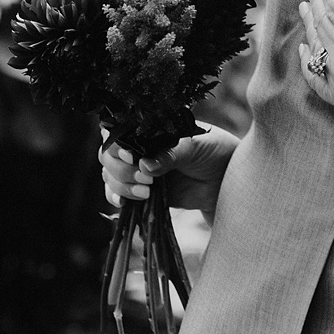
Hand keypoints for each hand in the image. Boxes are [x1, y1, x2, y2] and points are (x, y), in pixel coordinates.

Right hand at [99, 125, 238, 215]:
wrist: (224, 179)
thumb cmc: (213, 152)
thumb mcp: (196, 147)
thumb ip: (172, 155)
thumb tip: (145, 166)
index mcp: (150, 130)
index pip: (119, 132)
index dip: (117, 144)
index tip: (132, 156)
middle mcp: (139, 148)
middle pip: (108, 156)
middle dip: (121, 169)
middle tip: (146, 178)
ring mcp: (138, 170)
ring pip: (110, 176)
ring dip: (121, 185)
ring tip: (147, 191)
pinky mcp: (140, 191)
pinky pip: (117, 195)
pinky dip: (116, 198)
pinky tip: (124, 203)